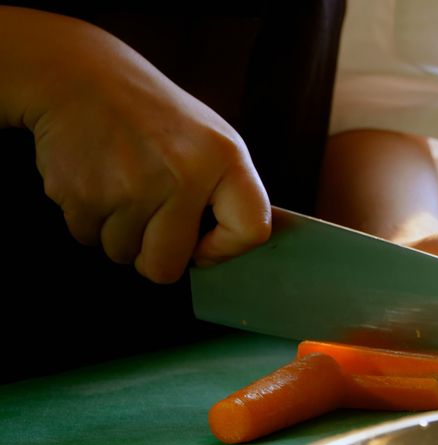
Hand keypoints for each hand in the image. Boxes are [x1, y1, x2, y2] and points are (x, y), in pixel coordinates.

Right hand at [15, 11, 270, 282]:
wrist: (76, 75)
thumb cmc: (150, 116)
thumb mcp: (209, 140)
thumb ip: (224, 193)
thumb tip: (224, 252)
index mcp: (224, 157)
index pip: (250, 230)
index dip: (225, 249)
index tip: (204, 242)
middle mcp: (183, 173)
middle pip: (167, 266)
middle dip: (154, 254)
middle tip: (148, 218)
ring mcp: (130, 186)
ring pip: (123, 254)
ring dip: (118, 232)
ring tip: (119, 185)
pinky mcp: (83, 193)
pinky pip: (88, 238)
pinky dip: (89, 218)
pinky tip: (96, 180)